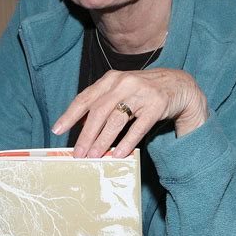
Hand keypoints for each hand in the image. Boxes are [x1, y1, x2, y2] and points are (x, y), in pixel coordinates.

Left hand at [52, 68, 207, 157]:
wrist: (178, 84)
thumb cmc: (142, 91)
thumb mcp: (120, 89)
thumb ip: (101, 102)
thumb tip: (78, 125)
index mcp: (111, 79)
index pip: (85, 98)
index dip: (70, 115)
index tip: (57, 130)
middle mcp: (124, 83)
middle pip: (99, 111)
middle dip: (86, 134)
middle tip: (77, 153)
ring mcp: (141, 93)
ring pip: (117, 120)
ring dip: (103, 141)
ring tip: (94, 156)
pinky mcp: (157, 105)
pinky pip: (139, 128)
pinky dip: (127, 142)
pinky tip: (118, 154)